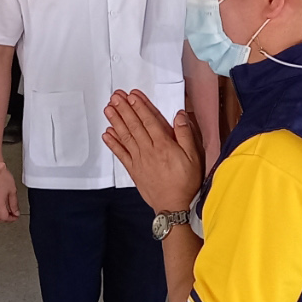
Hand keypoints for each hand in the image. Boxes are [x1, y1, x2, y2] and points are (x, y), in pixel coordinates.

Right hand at [0, 164, 19, 222]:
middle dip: (5, 219)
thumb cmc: (1, 175)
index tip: (16, 216)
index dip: (12, 219)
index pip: (4, 218)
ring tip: (7, 208)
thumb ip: (14, 203)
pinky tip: (0, 203)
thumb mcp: (12, 190)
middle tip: (12, 215)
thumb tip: (16, 212)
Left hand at [102, 90, 202, 212]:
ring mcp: (139, 160)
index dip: (140, 107)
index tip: (131, 96)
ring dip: (116, 122)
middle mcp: (149, 150)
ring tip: (108, 109)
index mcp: (164, 145)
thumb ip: (186, 135)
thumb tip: (180, 115)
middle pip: (135, 126)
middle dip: (124, 109)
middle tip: (115, 96)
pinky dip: (113, 144)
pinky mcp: (134, 170)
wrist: (174, 206)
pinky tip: (107, 134)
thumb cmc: (186, 181)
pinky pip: (121, 154)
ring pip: (126, 137)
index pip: (150, 121)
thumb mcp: (193, 157)